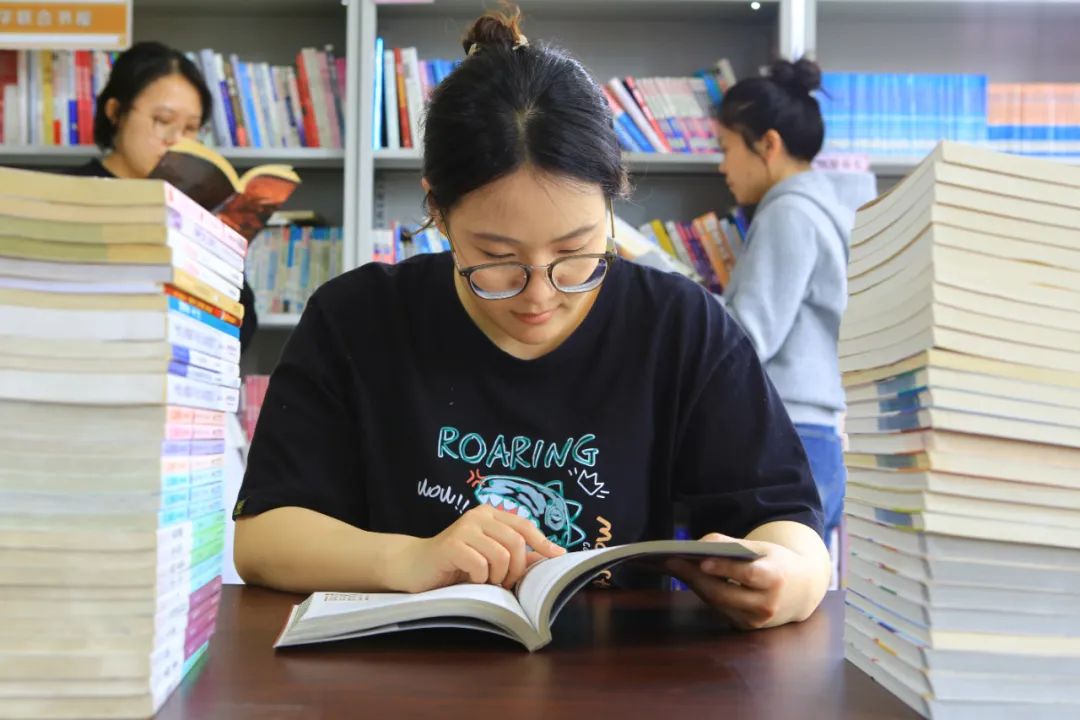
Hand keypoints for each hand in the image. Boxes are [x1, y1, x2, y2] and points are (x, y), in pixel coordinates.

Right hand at [392, 504, 565, 592]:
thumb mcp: (489, 558)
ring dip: (497, 576)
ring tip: (486, 581)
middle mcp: (478, 516)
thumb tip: (550, 555)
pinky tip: (469, 579)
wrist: (414, 566)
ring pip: (501, 555)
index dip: (543, 542)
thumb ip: (516, 555)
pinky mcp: (451, 544)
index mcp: (490, 515)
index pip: (525, 526)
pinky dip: (480, 579)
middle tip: (504, 583)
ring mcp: (464, 528)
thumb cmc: (455, 564)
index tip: (557, 556)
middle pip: (516, 543)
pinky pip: (481, 565)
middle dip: (516, 569)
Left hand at [666, 532, 821, 629]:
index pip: (747, 575)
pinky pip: (720, 609)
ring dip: (695, 586)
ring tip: (675, 568)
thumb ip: (733, 545)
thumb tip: (701, 544)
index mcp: (776, 580)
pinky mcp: (747, 628)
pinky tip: (690, 580)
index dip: (724, 569)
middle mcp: (767, 604)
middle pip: (725, 593)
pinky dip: (705, 594)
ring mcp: (756, 620)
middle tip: (672, 562)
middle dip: (696, 577)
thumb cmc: (778, 563)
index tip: (701, 560)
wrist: (802, 591)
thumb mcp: (762, 548)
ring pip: (718, 603)